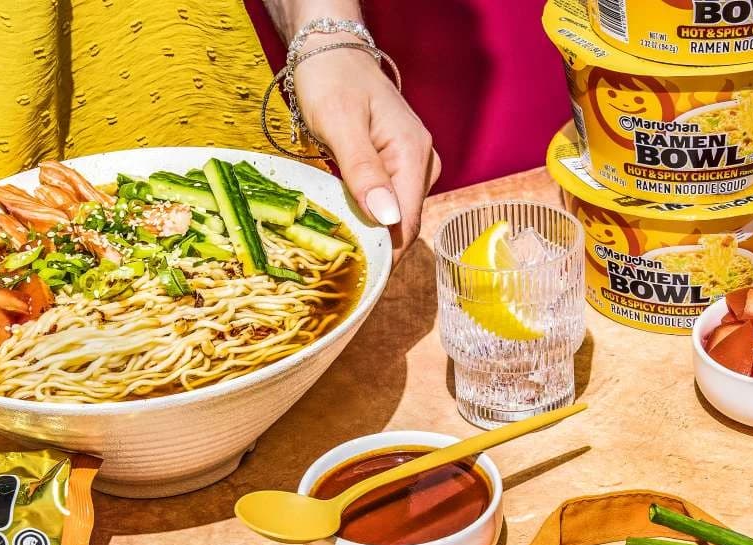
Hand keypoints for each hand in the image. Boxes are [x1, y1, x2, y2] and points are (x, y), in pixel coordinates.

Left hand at [293, 43, 440, 256]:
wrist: (330, 52)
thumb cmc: (331, 79)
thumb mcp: (340, 123)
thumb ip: (363, 171)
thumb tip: (386, 218)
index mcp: (414, 155)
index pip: (407, 225)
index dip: (387, 259)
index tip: (362, 285)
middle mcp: (422, 165)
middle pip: (401, 226)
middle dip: (375, 251)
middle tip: (340, 277)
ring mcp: (412, 169)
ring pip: (393, 219)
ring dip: (368, 238)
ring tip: (339, 258)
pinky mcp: (397, 170)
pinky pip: (385, 206)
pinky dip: (365, 220)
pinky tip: (345, 231)